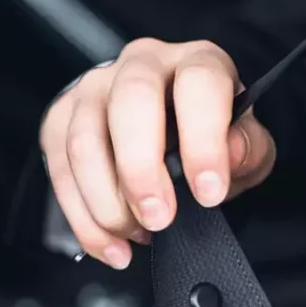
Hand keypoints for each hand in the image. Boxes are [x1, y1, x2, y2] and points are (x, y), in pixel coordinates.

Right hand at [41, 38, 276, 268]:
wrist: (163, 137)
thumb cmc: (204, 141)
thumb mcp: (243, 147)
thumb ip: (246, 150)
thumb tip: (228, 155)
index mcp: (194, 62)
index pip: (198, 84)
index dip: (203, 140)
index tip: (208, 193)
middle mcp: (140, 65)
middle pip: (130, 102)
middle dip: (141, 170)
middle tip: (159, 219)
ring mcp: (92, 91)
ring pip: (84, 141)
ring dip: (107, 201)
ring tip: (135, 234)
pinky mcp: (59, 122)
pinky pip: (60, 172)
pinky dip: (83, 220)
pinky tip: (110, 245)